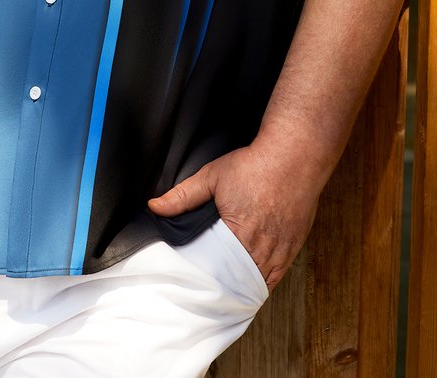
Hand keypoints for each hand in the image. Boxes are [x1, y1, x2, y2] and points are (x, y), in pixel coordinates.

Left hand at [147, 145, 319, 291]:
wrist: (293, 156)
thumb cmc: (254, 165)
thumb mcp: (212, 176)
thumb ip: (182, 195)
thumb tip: (155, 206)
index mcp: (239, 233)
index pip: (216, 271)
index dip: (204, 280)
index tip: (192, 284)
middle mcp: (262, 247)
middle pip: (237, 281)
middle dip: (222, 288)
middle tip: (205, 292)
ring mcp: (281, 250)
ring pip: (258, 283)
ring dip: (242, 288)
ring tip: (225, 291)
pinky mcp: (293, 247)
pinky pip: (277, 277)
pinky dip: (262, 283)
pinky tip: (250, 283)